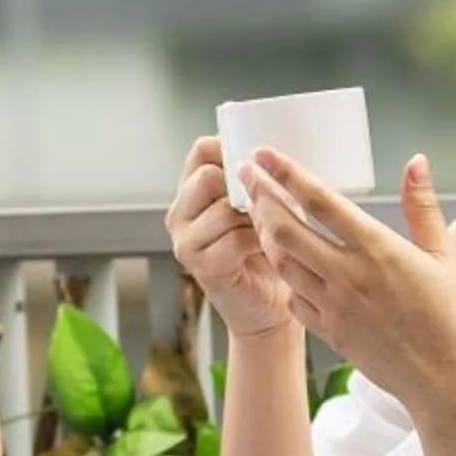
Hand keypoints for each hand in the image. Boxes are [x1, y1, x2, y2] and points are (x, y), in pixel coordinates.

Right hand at [165, 136, 295, 336]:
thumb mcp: (266, 204)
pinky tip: (270, 250)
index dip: (233, 152)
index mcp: (192, 190)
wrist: (271, 305)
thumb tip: (275, 155)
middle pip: (207, 176)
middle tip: (268, 206)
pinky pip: (233, 239)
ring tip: (272, 230)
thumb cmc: (272, 251)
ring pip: (223, 208)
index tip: (260, 168)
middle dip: (245, 188)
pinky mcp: (199, 265)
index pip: (202, 150)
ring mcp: (185, 240)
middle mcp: (180, 212)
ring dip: (258, 217)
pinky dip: (259, 242)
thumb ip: (259, 179)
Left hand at [237, 151, 455, 418]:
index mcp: (377, 250)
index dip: (287, 174)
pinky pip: (294, 300)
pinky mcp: (330, 334)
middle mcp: (347, 276)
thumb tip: (416, 162)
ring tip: (257, 212)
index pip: (321, 202)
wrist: (451, 386)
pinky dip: (284, 277)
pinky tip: (285, 265)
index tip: (264, 154)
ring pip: (282, 264)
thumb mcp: (448, 258)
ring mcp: (334, 307)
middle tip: (245, 175)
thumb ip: (423, 208)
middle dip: (260, 198)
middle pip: (285, 230)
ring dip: (265, 234)